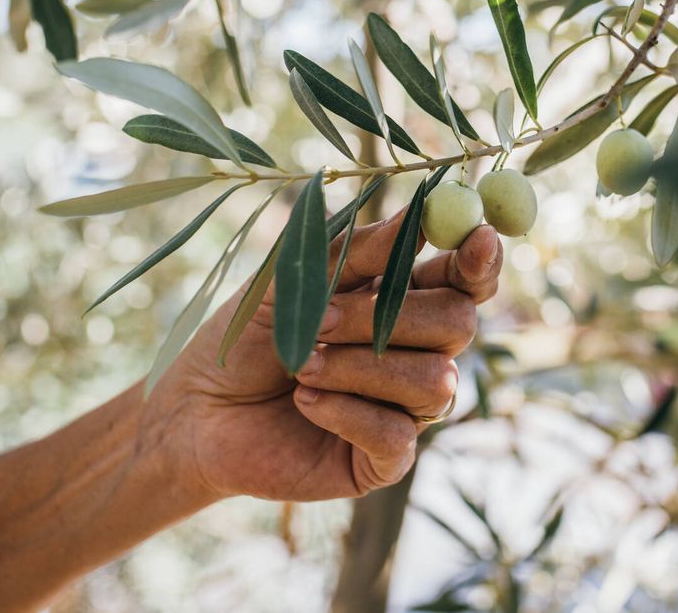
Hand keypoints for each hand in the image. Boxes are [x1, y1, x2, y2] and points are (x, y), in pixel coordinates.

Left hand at [146, 210, 502, 502]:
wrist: (197, 411)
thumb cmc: (247, 339)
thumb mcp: (294, 281)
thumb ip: (357, 253)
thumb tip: (417, 218)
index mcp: (403, 301)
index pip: (465, 281)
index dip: (480, 261)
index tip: (478, 238)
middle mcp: (416, 353)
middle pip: (458, 324)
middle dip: (388, 316)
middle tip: (322, 319)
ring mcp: (405, 409)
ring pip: (434, 381)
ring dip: (358, 367)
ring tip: (301, 366)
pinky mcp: (384, 460)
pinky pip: (398, 435)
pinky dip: (346, 411)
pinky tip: (305, 402)